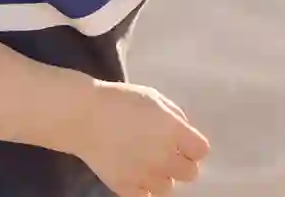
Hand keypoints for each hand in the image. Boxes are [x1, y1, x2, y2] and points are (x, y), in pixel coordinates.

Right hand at [70, 80, 208, 196]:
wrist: (83, 115)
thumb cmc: (120, 100)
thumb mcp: (154, 98)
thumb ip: (175, 117)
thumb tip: (186, 134)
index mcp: (174, 131)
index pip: (202, 151)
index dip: (193, 147)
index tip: (183, 143)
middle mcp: (164, 156)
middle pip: (190, 174)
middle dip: (181, 164)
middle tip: (165, 154)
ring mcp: (145, 175)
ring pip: (168, 189)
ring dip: (161, 177)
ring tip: (146, 164)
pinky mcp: (126, 188)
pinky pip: (145, 196)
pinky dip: (141, 187)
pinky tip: (134, 173)